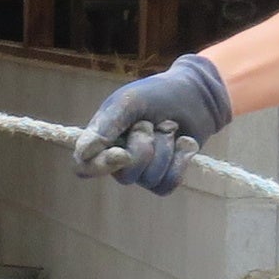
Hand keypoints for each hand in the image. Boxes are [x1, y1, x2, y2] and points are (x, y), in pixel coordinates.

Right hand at [77, 53, 231, 195]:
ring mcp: (142, 170)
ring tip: (169, 128)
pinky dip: (181, 160)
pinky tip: (183, 142)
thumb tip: (83, 153)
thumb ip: (107, 125)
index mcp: (101, 139)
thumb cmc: (156, 94)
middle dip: (144, 147)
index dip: (101, 166)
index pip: (85, 167)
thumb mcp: (128, 101)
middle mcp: (118, 159)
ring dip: (166, 149)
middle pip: (125, 175)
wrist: (195, 95)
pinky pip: (168, 183)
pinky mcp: (164, 176)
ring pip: (150, 178)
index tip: (122, 153)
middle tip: (150, 123)